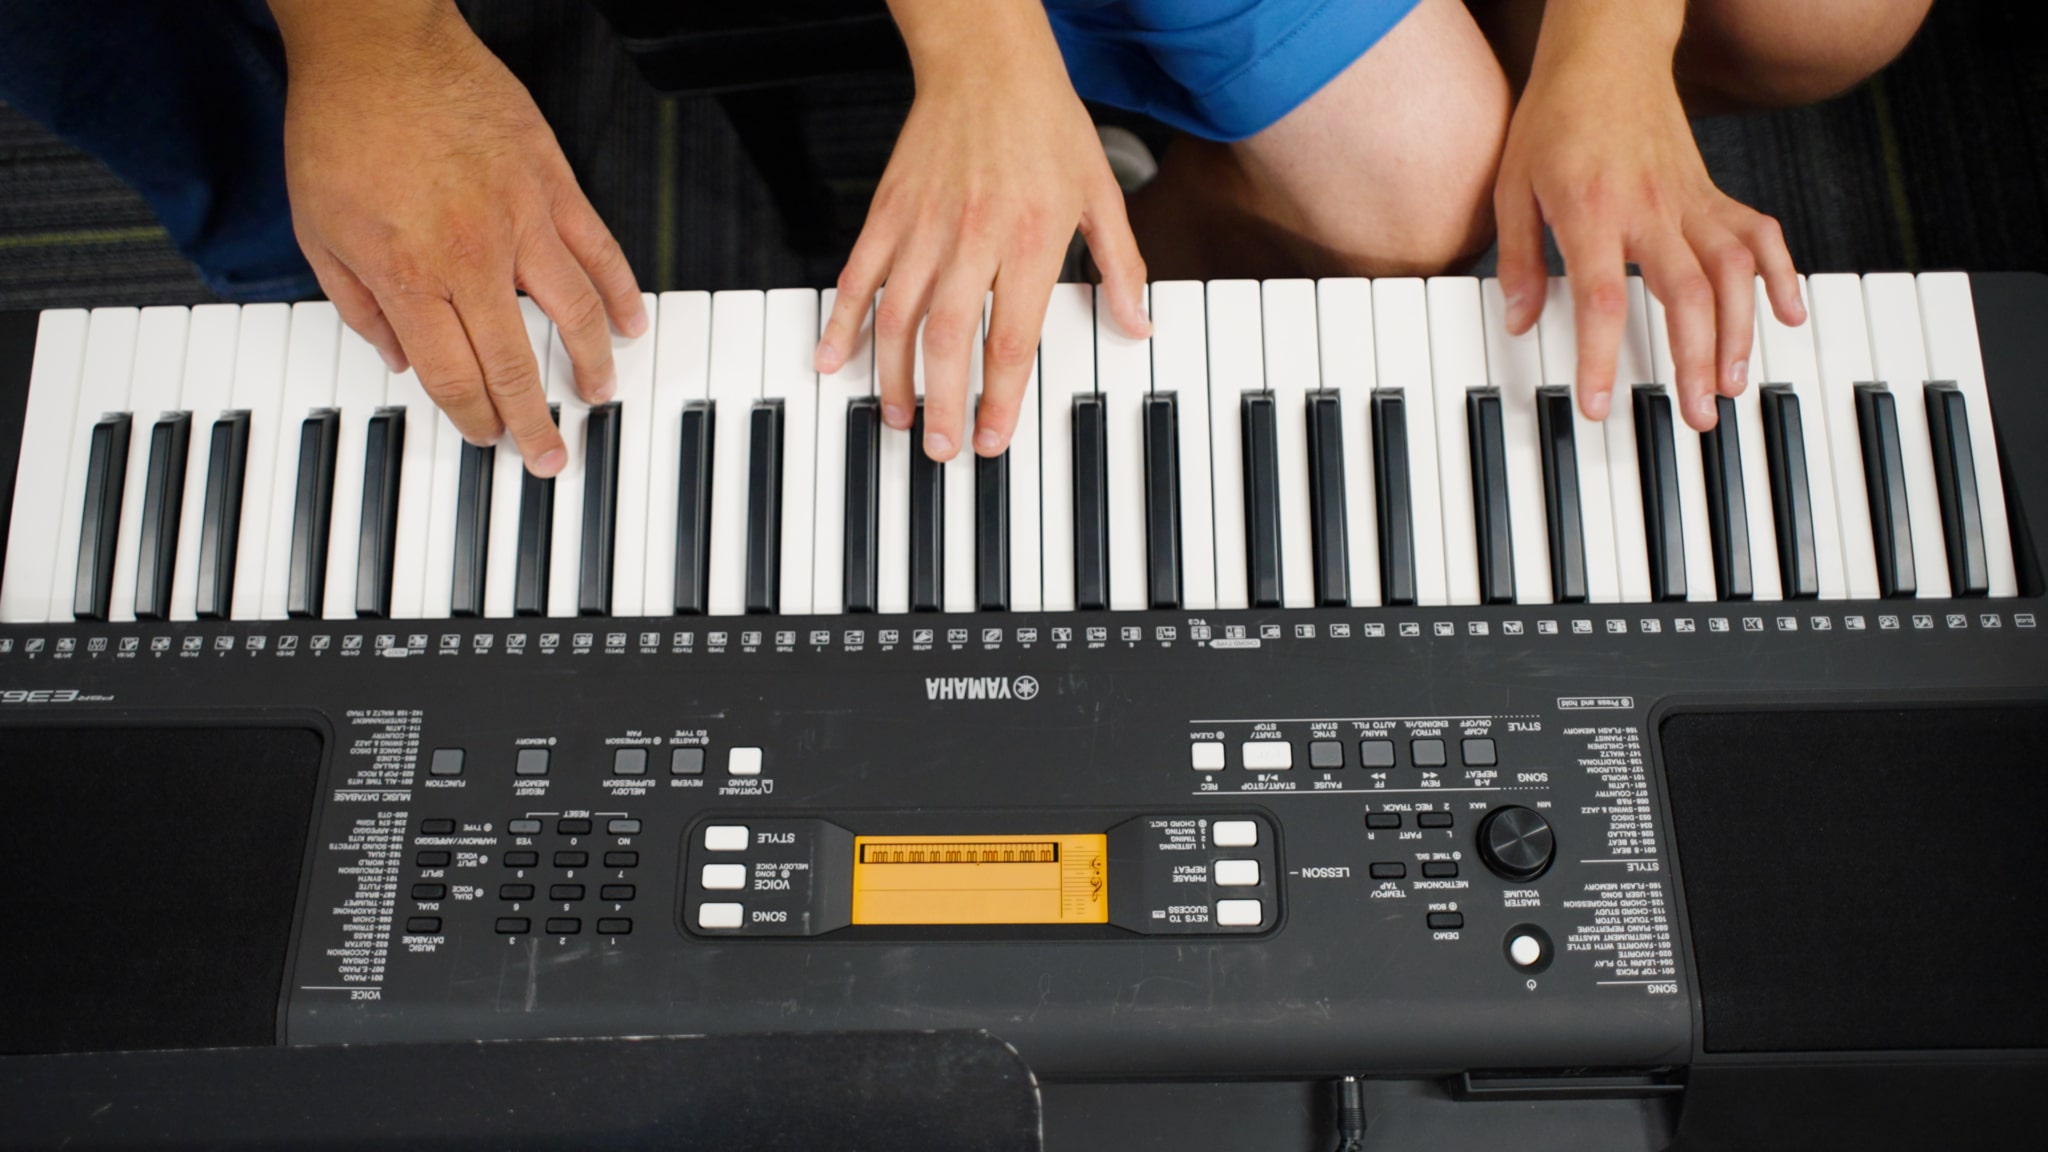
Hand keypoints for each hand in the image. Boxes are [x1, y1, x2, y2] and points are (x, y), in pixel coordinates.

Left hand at [269, 0, 645, 474]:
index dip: (473, 418)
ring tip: (598, 392)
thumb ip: (357, 303)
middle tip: (551, 456)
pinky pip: (599, 249)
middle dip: (535, 421)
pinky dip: (620, 291)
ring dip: (588, 365)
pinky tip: (629, 321)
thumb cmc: (342, 123)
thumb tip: (394, 358)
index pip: (452, 375)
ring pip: (571, 313)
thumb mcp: (317, 228)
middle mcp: (470, 256)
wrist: (377, 42)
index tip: (487, 437)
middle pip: (513, 362)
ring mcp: (520, 218)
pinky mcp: (551, 182)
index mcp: (408, 275)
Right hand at [815, 0, 1147, 460]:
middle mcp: (974, 237)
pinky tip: (832, 358)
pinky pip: (858, 275)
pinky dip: (842, 321)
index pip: (1012, 340)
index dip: (1000, 400)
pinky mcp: (888, 211)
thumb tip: (1138, 325)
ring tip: (897, 418)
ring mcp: (923, 225)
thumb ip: (1120, 266)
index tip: (993, 440)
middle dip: (942, 404)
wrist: (987, 61)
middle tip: (940, 449)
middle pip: (949, 339)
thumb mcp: (1102, 192)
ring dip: (892, 377)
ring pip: (898, 316)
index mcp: (1032, 239)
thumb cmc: (1047, 124)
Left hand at [1492, 0, 1802, 431]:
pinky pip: (1759, 232)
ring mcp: (1690, 199)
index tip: (1598, 406)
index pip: (1602, 299)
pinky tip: (1789, 314)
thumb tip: (1520, 323)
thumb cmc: (1554, 118)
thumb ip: (1520, 260)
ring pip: (1732, 271)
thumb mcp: (1513, 188)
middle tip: (1698, 415)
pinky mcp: (1712, 192)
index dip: (1601, 359)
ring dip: (1741, 332)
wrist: (1605, 51)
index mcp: (1592, 210)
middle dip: (1697, 361)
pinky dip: (1781, 273)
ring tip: (1735, 384)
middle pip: (1686, 294)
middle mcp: (1651, 208)